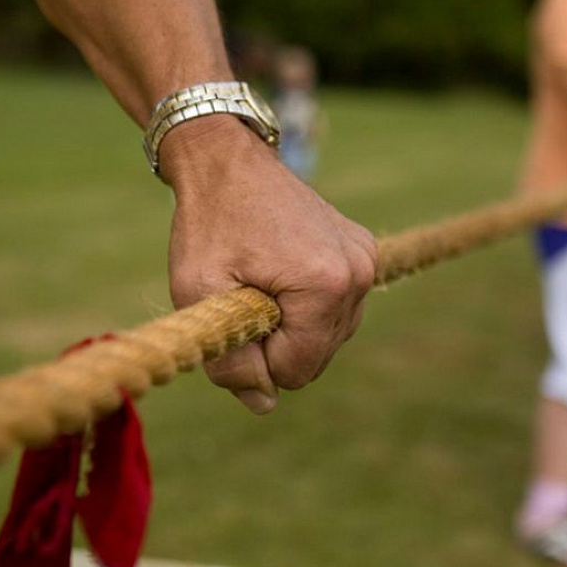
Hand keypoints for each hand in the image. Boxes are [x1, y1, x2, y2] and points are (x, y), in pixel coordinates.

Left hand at [160, 116, 377, 413]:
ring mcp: (366, 261)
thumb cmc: (207, 223)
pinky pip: (336, 310)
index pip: (296, 371)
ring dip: (290, 327)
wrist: (226, 160)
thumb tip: (263, 406)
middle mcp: (359, 274)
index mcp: (325, 285)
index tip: (233, 314)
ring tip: (259, 282)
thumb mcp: (200, 294)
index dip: (256, 359)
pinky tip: (278, 274)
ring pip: (328, 337)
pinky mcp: (364, 252)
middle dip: (274, 344)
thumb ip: (230, 360)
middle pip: (316, 358)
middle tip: (242, 296)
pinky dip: (305, 306)